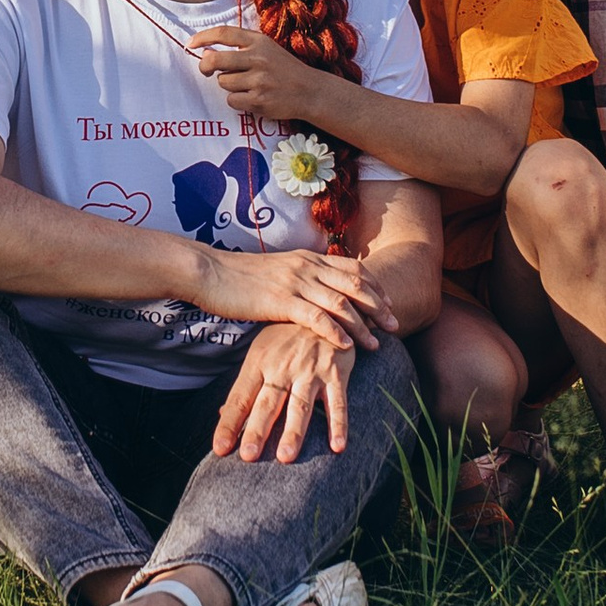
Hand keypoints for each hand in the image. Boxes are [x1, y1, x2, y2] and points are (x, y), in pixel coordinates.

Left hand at [188, 22, 322, 120]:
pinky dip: (237, 100)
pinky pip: (232, 100)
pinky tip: (252, 97)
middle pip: (215, 60)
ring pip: (223, 82)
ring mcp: (259, 80)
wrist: (310, 91)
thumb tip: (206, 52)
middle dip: (205, 66)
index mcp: (259, 41)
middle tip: (207, 71)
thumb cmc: (284, 69)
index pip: (224, 33)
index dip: (203, 37)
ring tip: (246, 85)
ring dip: (228, 85)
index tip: (191, 44)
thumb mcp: (266, 49)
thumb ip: (239, 48)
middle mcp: (258, 58)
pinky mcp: (259, 100)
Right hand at [188, 239, 399, 346]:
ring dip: (362, 324)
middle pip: (355, 284)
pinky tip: (346, 346)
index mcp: (307, 258)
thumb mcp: (277, 272)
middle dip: (378, 305)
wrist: (209, 272)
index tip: (388, 304)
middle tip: (395, 324)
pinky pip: (316, 316)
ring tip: (376, 343)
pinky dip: (335, 331)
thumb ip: (299, 279)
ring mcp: (295, 282)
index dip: (374, 287)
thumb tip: (315, 293)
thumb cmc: (239, 277)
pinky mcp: (280, 300)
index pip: (353, 269)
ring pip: (340, 303)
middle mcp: (307, 266)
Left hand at [217, 319, 352, 460]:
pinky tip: (337, 446)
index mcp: (259, 361)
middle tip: (248, 456)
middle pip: (267, 403)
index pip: (240, 398)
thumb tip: (221, 413)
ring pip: (300, 405)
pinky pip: (338, 402)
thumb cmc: (288, 335)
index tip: (219, 450)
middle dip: (257, 429)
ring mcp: (311, 369)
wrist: (326, 306)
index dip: (229, 424)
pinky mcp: (337, 372)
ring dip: (294, 431)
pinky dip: (339, 424)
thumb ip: (246, 385)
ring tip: (285, 456)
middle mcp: (282, 366)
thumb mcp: (262, 351)